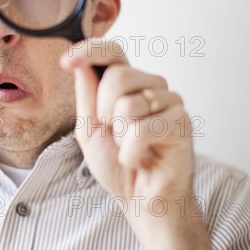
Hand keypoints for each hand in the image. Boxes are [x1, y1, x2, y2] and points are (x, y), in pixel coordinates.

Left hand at [60, 38, 194, 220]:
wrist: (142, 199)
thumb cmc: (117, 164)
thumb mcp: (89, 129)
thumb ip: (86, 95)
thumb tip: (80, 63)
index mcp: (129, 84)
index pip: (113, 52)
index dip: (90, 50)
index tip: (68, 60)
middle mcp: (151, 87)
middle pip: (118, 75)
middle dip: (103, 110)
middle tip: (114, 134)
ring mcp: (170, 102)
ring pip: (129, 104)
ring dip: (119, 136)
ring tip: (130, 147)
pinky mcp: (182, 122)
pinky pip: (142, 130)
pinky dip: (131, 152)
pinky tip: (140, 159)